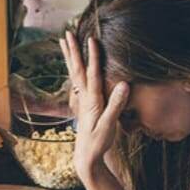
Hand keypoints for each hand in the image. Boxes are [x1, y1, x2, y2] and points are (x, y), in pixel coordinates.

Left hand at [59, 31, 129, 180]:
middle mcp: (84, 97)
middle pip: (76, 69)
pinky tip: (72, 63)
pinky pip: (76, 81)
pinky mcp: (83, 104)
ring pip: (74, 73)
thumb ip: (116, 105)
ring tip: (64, 41)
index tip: (92, 39)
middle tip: (67, 33)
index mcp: (92, 101)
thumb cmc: (99, 142)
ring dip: (69, 56)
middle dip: (73, 51)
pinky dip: (73, 68)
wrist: (86, 156)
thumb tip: (124, 84)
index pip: (92, 74)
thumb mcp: (110, 125)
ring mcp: (82, 100)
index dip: (92, 57)